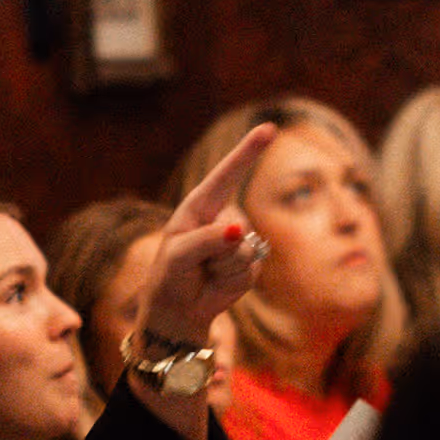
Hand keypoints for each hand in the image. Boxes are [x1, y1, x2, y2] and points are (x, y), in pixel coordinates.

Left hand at [136, 122, 275, 348]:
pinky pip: (251, 268)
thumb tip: (239, 232)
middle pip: (237, 225)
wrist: (179, 311)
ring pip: (245, 250)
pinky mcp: (250, 263)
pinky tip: (218, 283)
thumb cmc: (170, 277)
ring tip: (206, 273)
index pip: (227, 174)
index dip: (248, 151)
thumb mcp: (178, 255)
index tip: (270, 128)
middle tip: (198, 265)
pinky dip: (233, 281)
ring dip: (224, 268)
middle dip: (218, 250)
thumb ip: (206, 240)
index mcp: (199, 206)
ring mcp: (239, 241)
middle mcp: (222, 218)